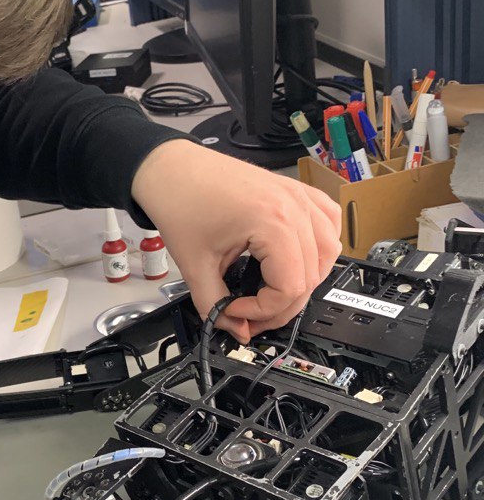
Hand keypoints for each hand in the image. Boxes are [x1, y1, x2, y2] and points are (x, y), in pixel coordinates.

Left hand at [132, 140, 341, 340]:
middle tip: (250, 314)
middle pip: (311, 277)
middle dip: (280, 305)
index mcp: (272, 222)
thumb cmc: (180, 201)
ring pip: (328, 253)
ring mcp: (299, 196)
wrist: (171, 170)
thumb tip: (236, 329)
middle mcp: (294, 206)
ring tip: (273, 291)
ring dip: (304, 280)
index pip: (291, 288)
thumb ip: (215, 305)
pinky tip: (298, 257)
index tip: (236, 311)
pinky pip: (328, 224)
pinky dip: (319, 246)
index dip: (263, 311)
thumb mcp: (194, 266)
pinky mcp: (296, 192)